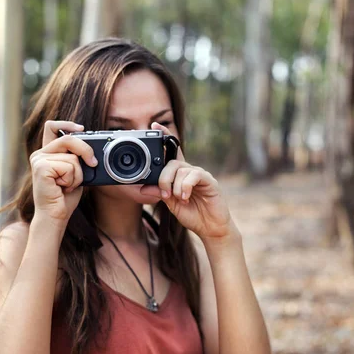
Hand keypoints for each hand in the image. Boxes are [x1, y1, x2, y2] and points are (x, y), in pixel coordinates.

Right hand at [29, 120, 97, 225]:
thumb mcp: (75, 174)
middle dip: (85, 150)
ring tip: (67, 185)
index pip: (52, 127)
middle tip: (92, 163)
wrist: (55, 216)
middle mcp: (40, 154)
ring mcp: (39, 160)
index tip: (82, 128)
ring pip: (72, 157)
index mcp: (47, 153)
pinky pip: (69, 166)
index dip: (67, 124)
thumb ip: (78, 159)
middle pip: (68, 138)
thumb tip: (92, 152)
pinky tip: (62, 187)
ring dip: (78, 175)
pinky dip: (72, 179)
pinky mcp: (41, 167)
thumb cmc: (64, 198)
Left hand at [140, 122, 234, 240]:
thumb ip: (159, 193)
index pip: (172, 152)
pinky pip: (194, 176)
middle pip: (172, 163)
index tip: (154, 126)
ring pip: (181, 170)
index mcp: (180, 174)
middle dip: (164, 178)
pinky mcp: (209, 181)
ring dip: (175, 187)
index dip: (164, 137)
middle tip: (165, 195)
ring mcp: (200, 175)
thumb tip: (143, 187)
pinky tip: (186, 197)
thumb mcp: (170, 204)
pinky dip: (185, 187)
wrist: (210, 228)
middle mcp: (190, 171)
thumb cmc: (192, 214)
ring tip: (179, 199)